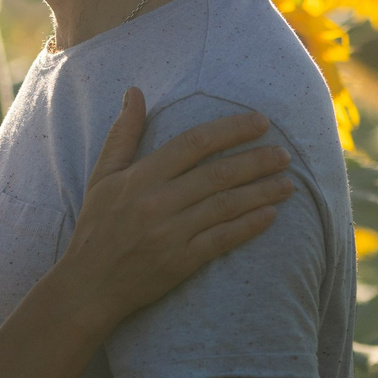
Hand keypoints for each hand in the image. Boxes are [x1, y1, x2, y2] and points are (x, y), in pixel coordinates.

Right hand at [63, 88, 290, 326]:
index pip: (194, 143)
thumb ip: (123, 134)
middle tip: (285, 154)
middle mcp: (157, 202)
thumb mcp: (102, 176)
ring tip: (288, 183)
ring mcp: (170, 233)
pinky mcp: (181, 262)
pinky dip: (248, 226)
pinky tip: (271, 216)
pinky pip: (222, 240)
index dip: (231, 130)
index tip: (261, 122)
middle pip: (218, 174)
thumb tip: (135, 92)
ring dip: (261, 192)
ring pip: (226, 205)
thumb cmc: (96, 227)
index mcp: (140, 177)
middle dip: (257, 161)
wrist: (89, 285)